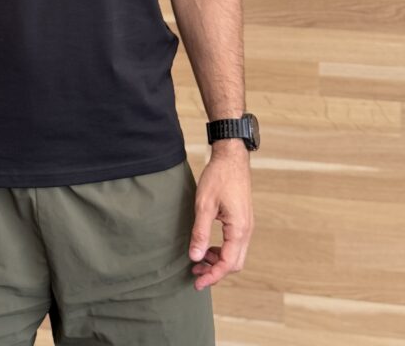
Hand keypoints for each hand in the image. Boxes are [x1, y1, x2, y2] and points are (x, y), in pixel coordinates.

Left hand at [188, 146, 253, 289]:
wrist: (232, 157)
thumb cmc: (218, 177)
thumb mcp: (204, 204)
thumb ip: (200, 232)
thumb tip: (196, 257)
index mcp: (239, 229)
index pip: (228, 264)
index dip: (212, 276)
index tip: (197, 283)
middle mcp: (246, 230)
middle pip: (235, 263)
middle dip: (215, 272)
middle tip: (195, 274)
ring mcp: (246, 225)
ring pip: (235, 254)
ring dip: (218, 261)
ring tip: (198, 261)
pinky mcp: (242, 220)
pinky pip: (235, 244)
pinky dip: (222, 250)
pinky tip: (207, 247)